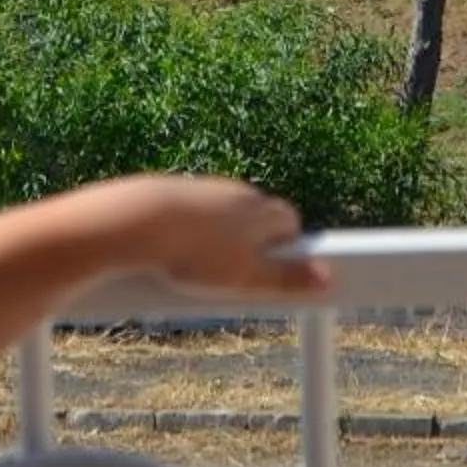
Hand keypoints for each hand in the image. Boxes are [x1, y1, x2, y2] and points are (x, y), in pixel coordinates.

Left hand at [110, 175, 329, 296]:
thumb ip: (285, 278)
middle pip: (260, 215)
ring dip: (224, 236)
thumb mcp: (246, 277)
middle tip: (240, 273)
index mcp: (261, 210)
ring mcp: (207, 188)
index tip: (276, 270)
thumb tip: (327, 277)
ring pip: (227, 213)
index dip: (288, 246)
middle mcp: (239, 193)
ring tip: (202, 268)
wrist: (139, 221)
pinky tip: (177, 253)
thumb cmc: (196, 253)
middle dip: (257, 240)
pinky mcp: (177, 191)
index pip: (291, 220)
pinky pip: (196, 212)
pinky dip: (194, 230)